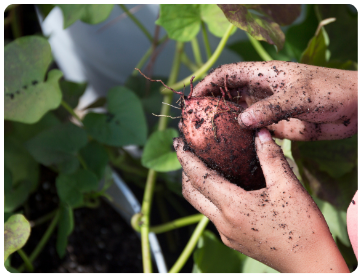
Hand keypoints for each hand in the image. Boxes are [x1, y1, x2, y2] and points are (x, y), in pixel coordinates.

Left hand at [173, 129, 349, 273]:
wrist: (311, 264)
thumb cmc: (302, 226)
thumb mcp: (288, 186)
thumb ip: (270, 156)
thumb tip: (259, 132)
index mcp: (232, 207)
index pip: (198, 177)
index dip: (185, 157)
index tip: (177, 142)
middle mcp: (223, 222)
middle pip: (191, 193)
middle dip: (185, 171)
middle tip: (188, 153)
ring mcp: (226, 234)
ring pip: (201, 205)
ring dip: (197, 186)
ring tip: (204, 167)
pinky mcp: (233, 241)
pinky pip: (214, 216)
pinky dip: (211, 198)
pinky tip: (226, 189)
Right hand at [193, 61, 357, 140]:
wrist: (355, 108)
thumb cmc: (331, 91)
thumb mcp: (299, 96)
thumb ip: (269, 108)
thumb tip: (241, 121)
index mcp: (263, 74)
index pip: (227, 75)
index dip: (207, 84)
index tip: (192, 99)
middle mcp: (261, 90)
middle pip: (228, 95)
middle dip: (210, 105)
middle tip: (193, 122)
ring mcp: (267, 109)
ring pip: (238, 114)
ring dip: (223, 123)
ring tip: (206, 137)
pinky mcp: (275, 125)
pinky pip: (252, 130)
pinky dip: (240, 136)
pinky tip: (230, 147)